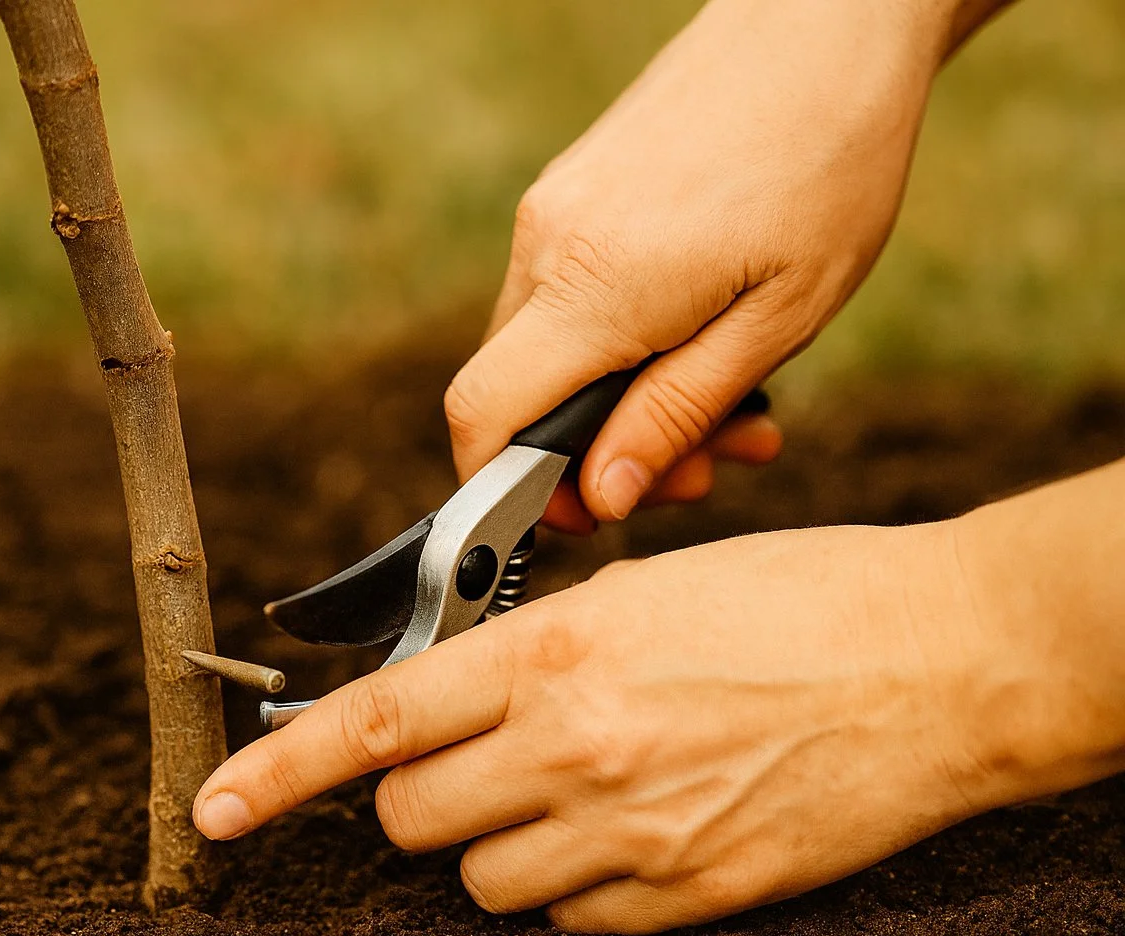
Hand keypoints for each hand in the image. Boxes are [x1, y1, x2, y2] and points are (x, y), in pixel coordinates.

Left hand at [195, 521, 1014, 932]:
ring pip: (482, 882)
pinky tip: (635, 830)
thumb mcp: (644, 591)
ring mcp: (631, 837)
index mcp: (553, 656)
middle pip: (411, 819)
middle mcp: (574, 752)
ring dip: (500, 844)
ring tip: (574, 792)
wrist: (938, 664)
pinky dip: (576, 887)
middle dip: (420, 798)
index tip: (220, 808)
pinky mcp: (689, 898)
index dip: (279, 773)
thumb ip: (536, 652)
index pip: (377, 724)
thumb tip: (458, 695)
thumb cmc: (798, 597)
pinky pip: (570, 922)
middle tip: (476, 763)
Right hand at [448, 0, 956, 530]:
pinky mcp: (571, 191)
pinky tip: (705, 333)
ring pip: (547, 348)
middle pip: (515, 394)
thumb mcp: (777, 319)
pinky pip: (567, 295)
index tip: (590, 512)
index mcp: (594, 288)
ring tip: (734, 402)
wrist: (825, 20)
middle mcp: (547, 246)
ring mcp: (552, 211)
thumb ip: (674, 413)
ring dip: (622, 398)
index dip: (511, 491)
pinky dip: (621, 340)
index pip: (482, 418)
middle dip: (598, 453)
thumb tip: (599, 497)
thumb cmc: (829, 163)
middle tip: (709, 462)